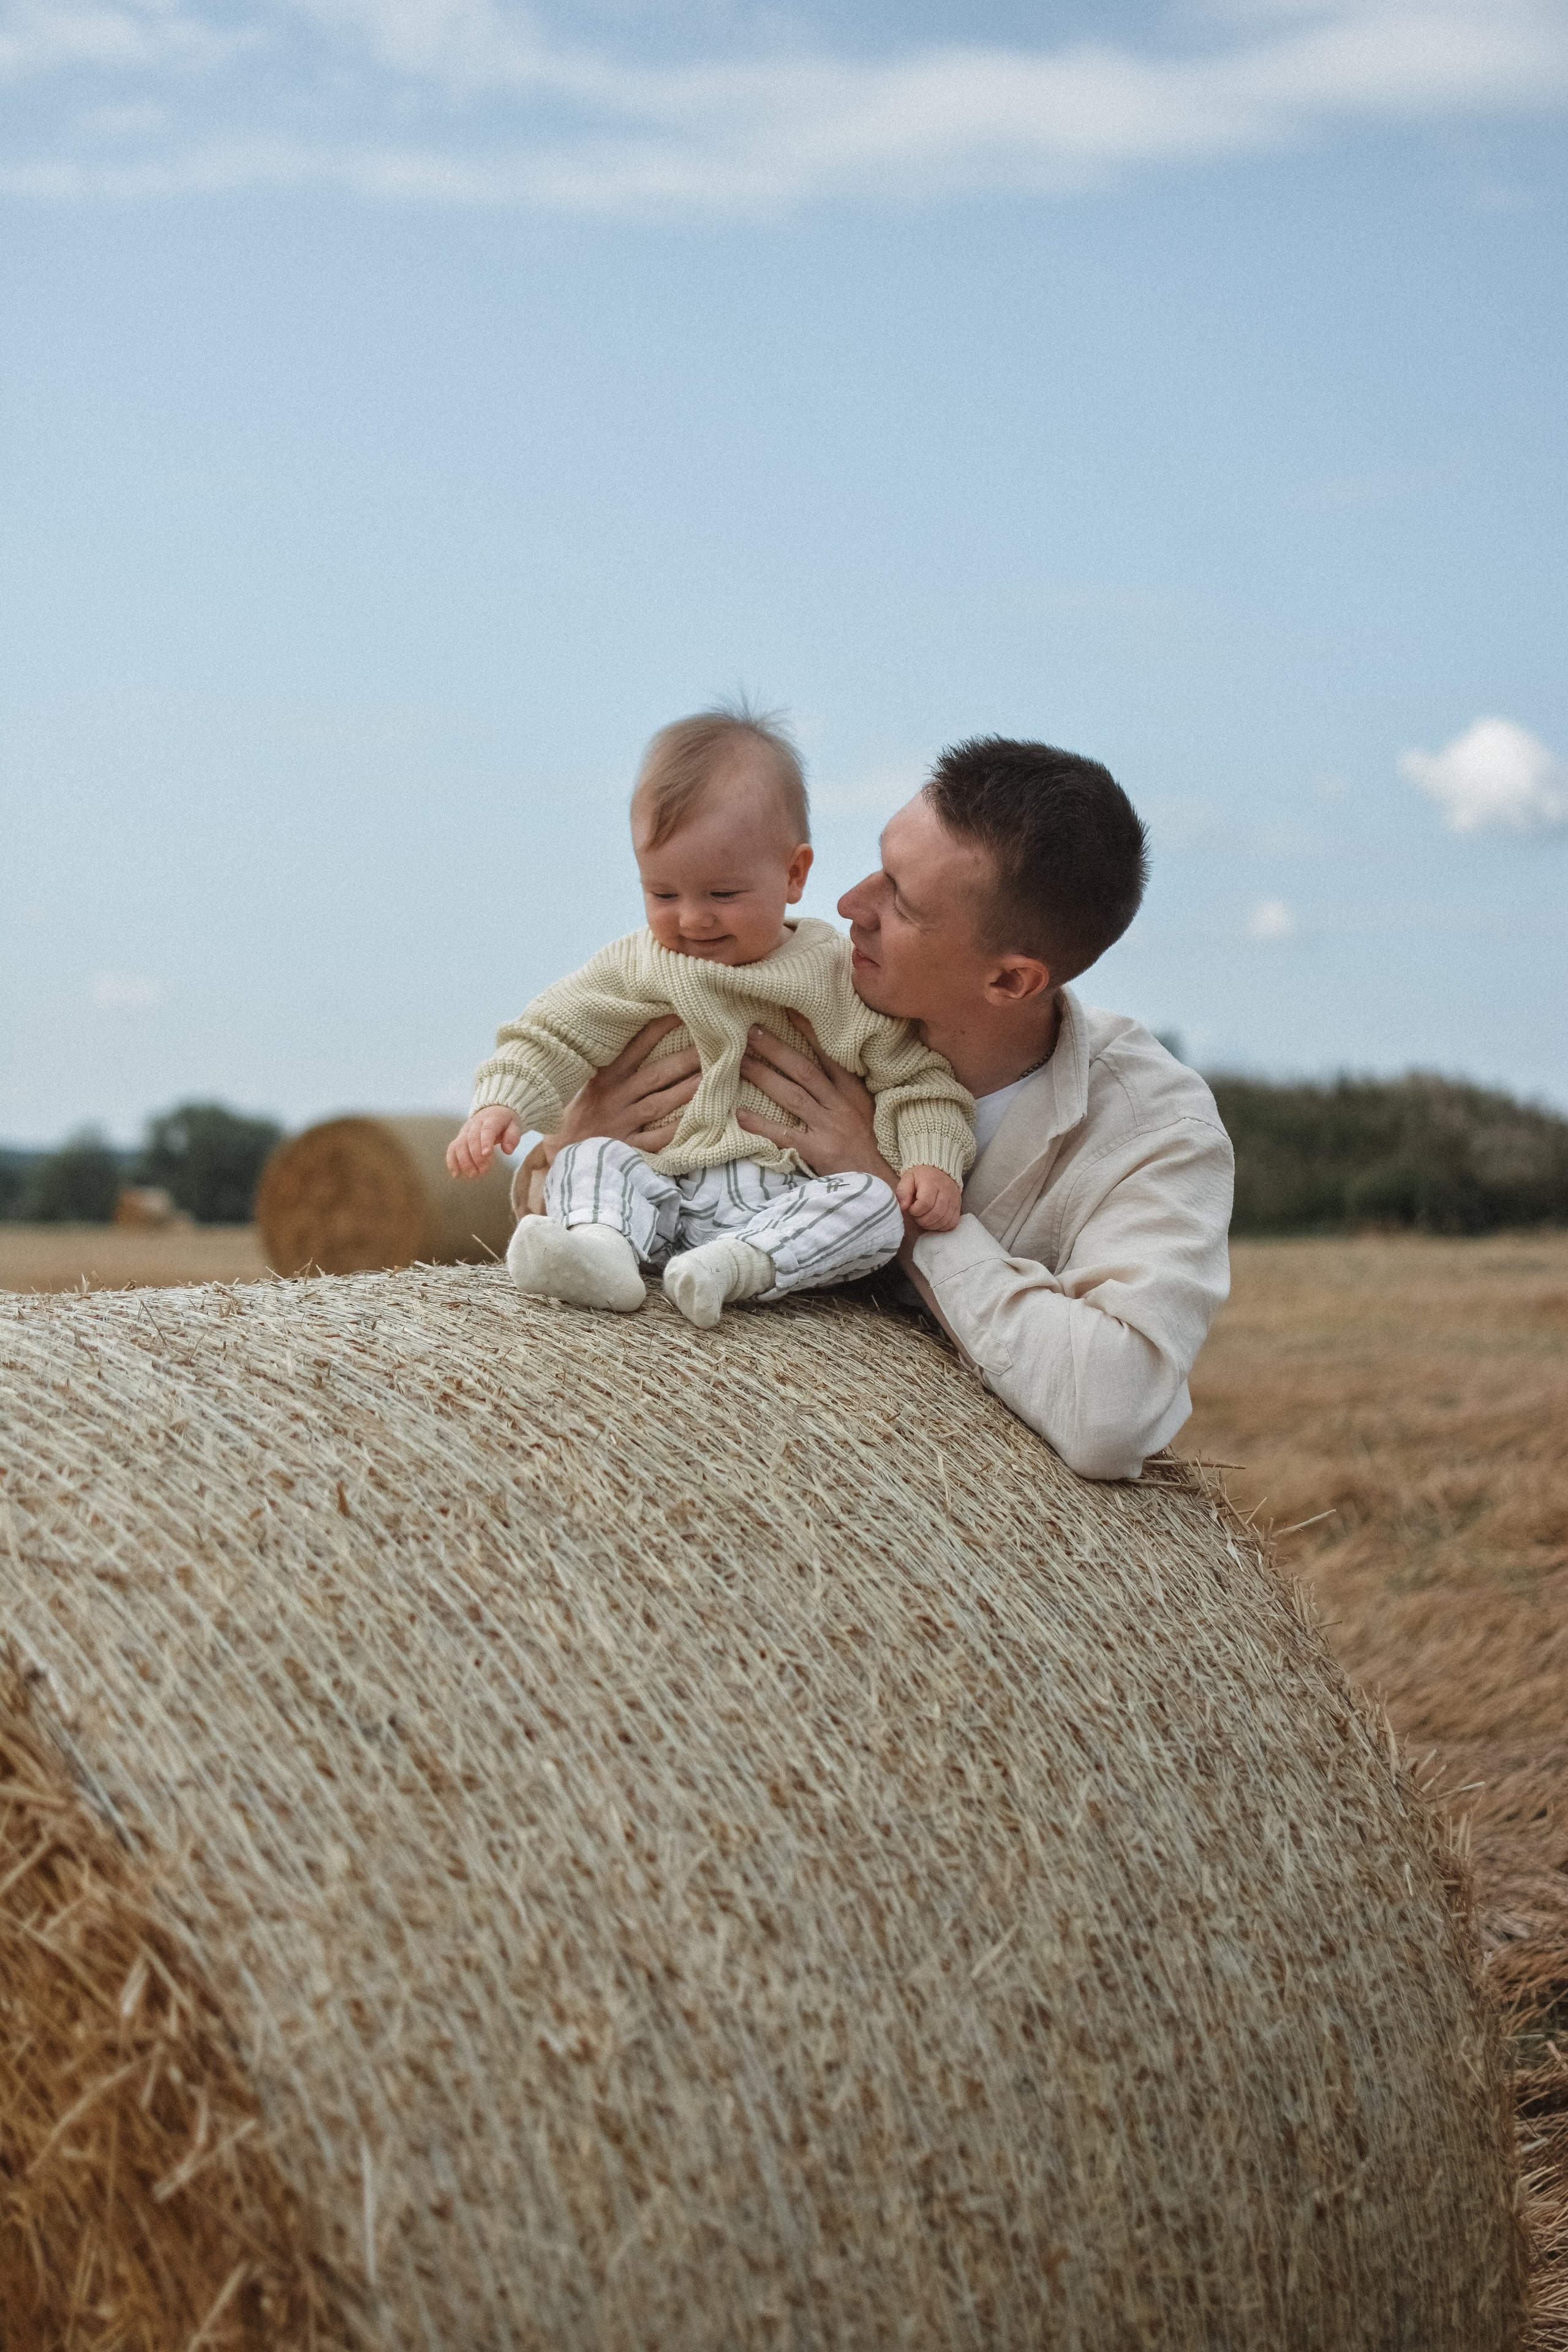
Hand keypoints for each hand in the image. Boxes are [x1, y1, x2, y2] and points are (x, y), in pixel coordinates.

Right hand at [448, 1106, 521, 1177]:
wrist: (493, 1111)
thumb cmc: (506, 1122)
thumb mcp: (515, 1126)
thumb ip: (513, 1137)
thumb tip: (508, 1151)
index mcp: (491, 1119)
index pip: (487, 1129)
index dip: (485, 1141)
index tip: (487, 1154)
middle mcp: (475, 1123)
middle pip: (471, 1139)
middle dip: (476, 1156)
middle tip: (483, 1171)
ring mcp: (465, 1130)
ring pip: (459, 1145)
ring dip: (464, 1161)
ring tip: (473, 1174)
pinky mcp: (460, 1137)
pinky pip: (452, 1148)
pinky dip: (452, 1161)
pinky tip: (456, 1174)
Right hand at [541, 1016, 700, 1163]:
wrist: (560, 1152)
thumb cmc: (580, 1114)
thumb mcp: (591, 1083)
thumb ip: (615, 1064)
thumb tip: (638, 1035)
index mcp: (606, 1077)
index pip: (634, 1048)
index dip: (657, 1029)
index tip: (679, 1013)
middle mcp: (615, 1097)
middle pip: (655, 1075)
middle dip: (684, 1060)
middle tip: (712, 1046)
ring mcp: (621, 1123)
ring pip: (658, 1104)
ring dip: (685, 1091)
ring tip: (711, 1078)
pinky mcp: (626, 1147)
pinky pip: (655, 1139)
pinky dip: (676, 1130)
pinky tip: (698, 1121)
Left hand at [737, 1015, 896, 1185]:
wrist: (882, 1183)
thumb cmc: (872, 1146)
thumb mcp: (866, 1110)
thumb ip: (846, 1089)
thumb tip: (821, 1064)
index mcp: (853, 1091)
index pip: (829, 1055)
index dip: (808, 1032)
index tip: (787, 1011)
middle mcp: (841, 1105)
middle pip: (803, 1070)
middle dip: (776, 1049)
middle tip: (750, 1031)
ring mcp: (829, 1127)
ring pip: (792, 1095)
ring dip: (764, 1076)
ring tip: (739, 1063)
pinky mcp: (819, 1151)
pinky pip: (785, 1134)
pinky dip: (762, 1124)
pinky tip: (741, 1114)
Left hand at [896, 1165, 961, 1232]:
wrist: (940, 1171)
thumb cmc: (921, 1177)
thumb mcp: (908, 1178)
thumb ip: (903, 1192)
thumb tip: (904, 1207)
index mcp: (932, 1182)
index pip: (925, 1204)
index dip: (914, 1210)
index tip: (911, 1207)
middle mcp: (946, 1191)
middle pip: (935, 1214)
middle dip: (921, 1220)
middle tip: (916, 1214)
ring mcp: (954, 1200)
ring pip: (943, 1221)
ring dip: (930, 1224)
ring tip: (923, 1217)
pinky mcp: (958, 1207)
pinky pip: (952, 1223)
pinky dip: (941, 1226)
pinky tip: (934, 1221)